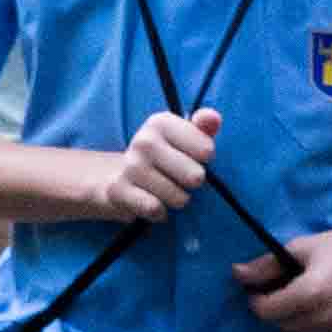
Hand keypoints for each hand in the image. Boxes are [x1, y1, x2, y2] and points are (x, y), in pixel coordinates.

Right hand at [92, 108, 224, 224]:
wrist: (118, 176)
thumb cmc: (164, 156)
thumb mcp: (185, 136)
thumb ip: (204, 126)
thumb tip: (213, 117)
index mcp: (161, 122)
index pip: (206, 150)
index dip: (206, 159)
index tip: (194, 156)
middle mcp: (144, 141)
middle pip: (195, 177)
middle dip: (193, 184)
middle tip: (180, 178)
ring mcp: (131, 166)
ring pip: (178, 198)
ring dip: (178, 200)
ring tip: (167, 192)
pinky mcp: (118, 190)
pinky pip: (155, 209)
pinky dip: (160, 213)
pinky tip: (154, 204)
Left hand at [234, 217, 331, 331]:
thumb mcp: (302, 248)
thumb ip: (267, 265)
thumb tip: (236, 274)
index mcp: (310, 293)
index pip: (267, 312)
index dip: (257, 301)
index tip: (259, 291)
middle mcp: (325, 317)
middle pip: (282, 325)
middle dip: (277, 310)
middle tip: (284, 292)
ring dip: (296, 320)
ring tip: (307, 299)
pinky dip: (317, 331)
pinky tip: (325, 312)